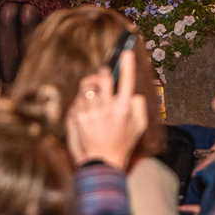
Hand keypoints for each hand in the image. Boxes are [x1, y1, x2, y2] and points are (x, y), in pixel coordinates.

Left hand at [66, 50, 146, 169]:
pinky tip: (88, 112)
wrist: (101, 161)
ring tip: (95, 100)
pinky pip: (77, 99)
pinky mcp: (76, 116)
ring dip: (91, 89)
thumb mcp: (139, 127)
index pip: (126, 81)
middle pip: (101, 78)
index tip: (126, 53)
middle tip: (103, 75)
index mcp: (123, 109)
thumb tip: (132, 92)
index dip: (127, 64)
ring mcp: (89, 111)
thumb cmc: (122, 144)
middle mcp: (105, 108)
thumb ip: (139, 106)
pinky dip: (82, 101)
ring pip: (86, 87)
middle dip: (102, 73)